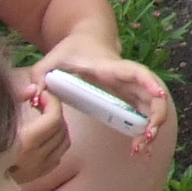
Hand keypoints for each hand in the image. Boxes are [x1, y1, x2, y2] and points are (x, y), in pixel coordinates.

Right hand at [6, 78, 69, 186]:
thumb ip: (13, 99)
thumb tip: (32, 89)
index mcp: (23, 144)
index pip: (54, 119)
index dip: (52, 102)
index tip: (42, 94)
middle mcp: (33, 159)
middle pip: (61, 130)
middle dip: (55, 111)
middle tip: (41, 102)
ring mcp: (36, 169)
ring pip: (63, 144)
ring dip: (58, 127)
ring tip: (42, 117)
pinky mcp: (34, 175)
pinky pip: (57, 156)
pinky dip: (56, 143)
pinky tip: (42, 136)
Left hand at [34, 37, 172, 158]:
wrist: (85, 40)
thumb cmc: (69, 51)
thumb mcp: (48, 61)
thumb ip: (37, 77)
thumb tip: (33, 97)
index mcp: (109, 68)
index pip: (135, 72)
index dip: (148, 82)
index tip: (158, 96)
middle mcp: (126, 78)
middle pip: (152, 95)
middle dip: (156, 116)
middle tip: (146, 138)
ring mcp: (130, 88)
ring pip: (151, 107)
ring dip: (152, 128)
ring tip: (140, 150)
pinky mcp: (129, 98)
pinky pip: (143, 114)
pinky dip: (145, 130)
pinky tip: (141, 149)